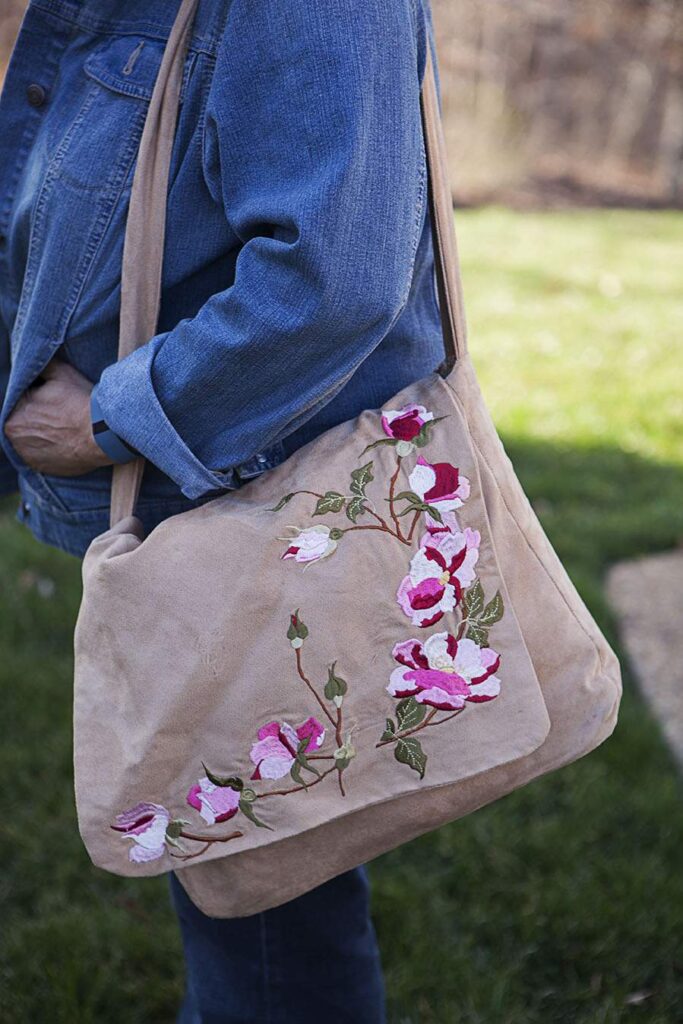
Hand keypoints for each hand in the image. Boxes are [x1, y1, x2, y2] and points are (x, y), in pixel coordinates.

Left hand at [4, 358, 112, 475]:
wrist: (104, 435)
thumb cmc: (81, 403)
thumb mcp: (60, 373)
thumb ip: (42, 366)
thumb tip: (35, 364)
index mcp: (12, 417)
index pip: (21, 402)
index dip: (37, 397)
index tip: (54, 398)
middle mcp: (15, 441)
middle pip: (25, 422)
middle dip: (38, 416)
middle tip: (60, 412)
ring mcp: (29, 458)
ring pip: (32, 439)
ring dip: (43, 433)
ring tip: (64, 427)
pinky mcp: (44, 469)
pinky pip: (43, 455)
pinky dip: (51, 448)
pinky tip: (66, 440)